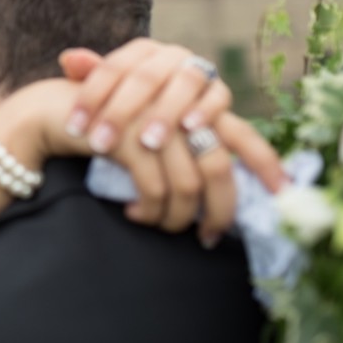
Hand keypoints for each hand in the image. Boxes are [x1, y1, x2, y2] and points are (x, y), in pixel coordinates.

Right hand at [59, 39, 283, 238]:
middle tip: (208, 236)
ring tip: (160, 225)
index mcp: (195, 106)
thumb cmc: (108, 125)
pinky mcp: (132, 138)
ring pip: (189, 185)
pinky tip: (136, 215)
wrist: (58, 111)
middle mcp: (182, 110)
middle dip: (220, 212)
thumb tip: (216, 197)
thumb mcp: (149, 132)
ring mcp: (157, 123)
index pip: (244, 136)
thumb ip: (182, 152)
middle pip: (221, 169)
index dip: (268, 165)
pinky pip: (156, 188)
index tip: (285, 194)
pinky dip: (150, 210)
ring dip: (177, 217)